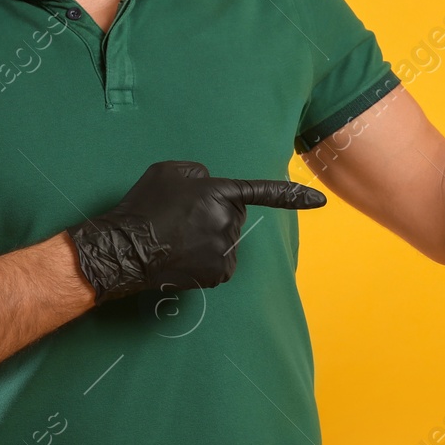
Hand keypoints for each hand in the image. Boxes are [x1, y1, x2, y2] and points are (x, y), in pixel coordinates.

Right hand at [66, 161, 326, 302]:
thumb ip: (200, 174)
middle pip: (233, 218)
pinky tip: (183, 257)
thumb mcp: (170, 172)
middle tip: (181, 221)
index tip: (320, 201)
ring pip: (226, 242)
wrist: (124, 248)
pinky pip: (221, 264)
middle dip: (215, 217)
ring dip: (209, 240)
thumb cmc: (143, 206)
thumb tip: (210, 187)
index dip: (292, 196)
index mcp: (220, 192)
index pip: (262, 192)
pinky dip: (206, 262)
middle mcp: (229, 221)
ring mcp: (226, 250)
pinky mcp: (219, 273)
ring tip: (177, 240)